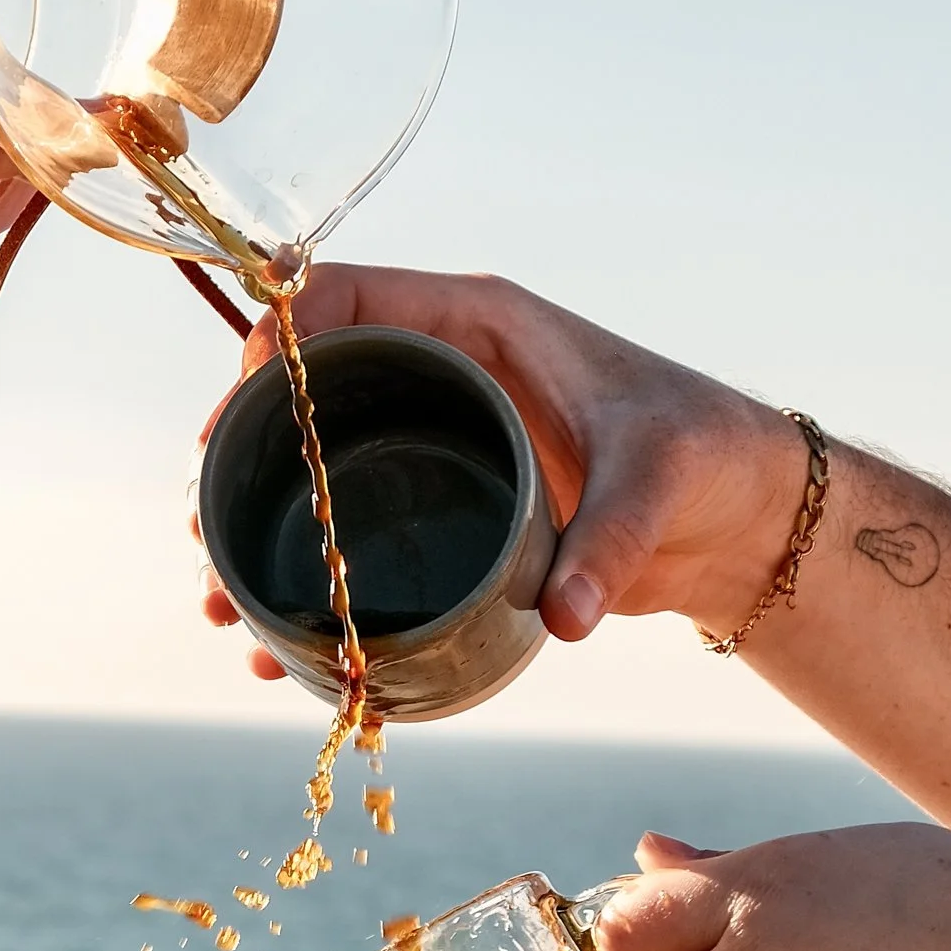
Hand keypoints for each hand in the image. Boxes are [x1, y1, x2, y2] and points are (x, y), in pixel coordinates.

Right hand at [195, 263, 806, 665]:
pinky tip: (284, 652)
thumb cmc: (708, 459)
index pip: (343, 297)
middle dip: (246, 460)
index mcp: (477, 324)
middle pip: (308, 394)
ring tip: (227, 604)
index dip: (278, 339)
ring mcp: (439, 443)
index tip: (242, 411)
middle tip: (207, 531)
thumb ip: (612, 543)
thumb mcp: (659, 483)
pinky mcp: (449, 508)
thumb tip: (564, 619)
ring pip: (320, 472)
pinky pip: (361, 531)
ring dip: (266, 534)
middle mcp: (444, 373)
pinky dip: (321, 585)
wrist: (743, 517)